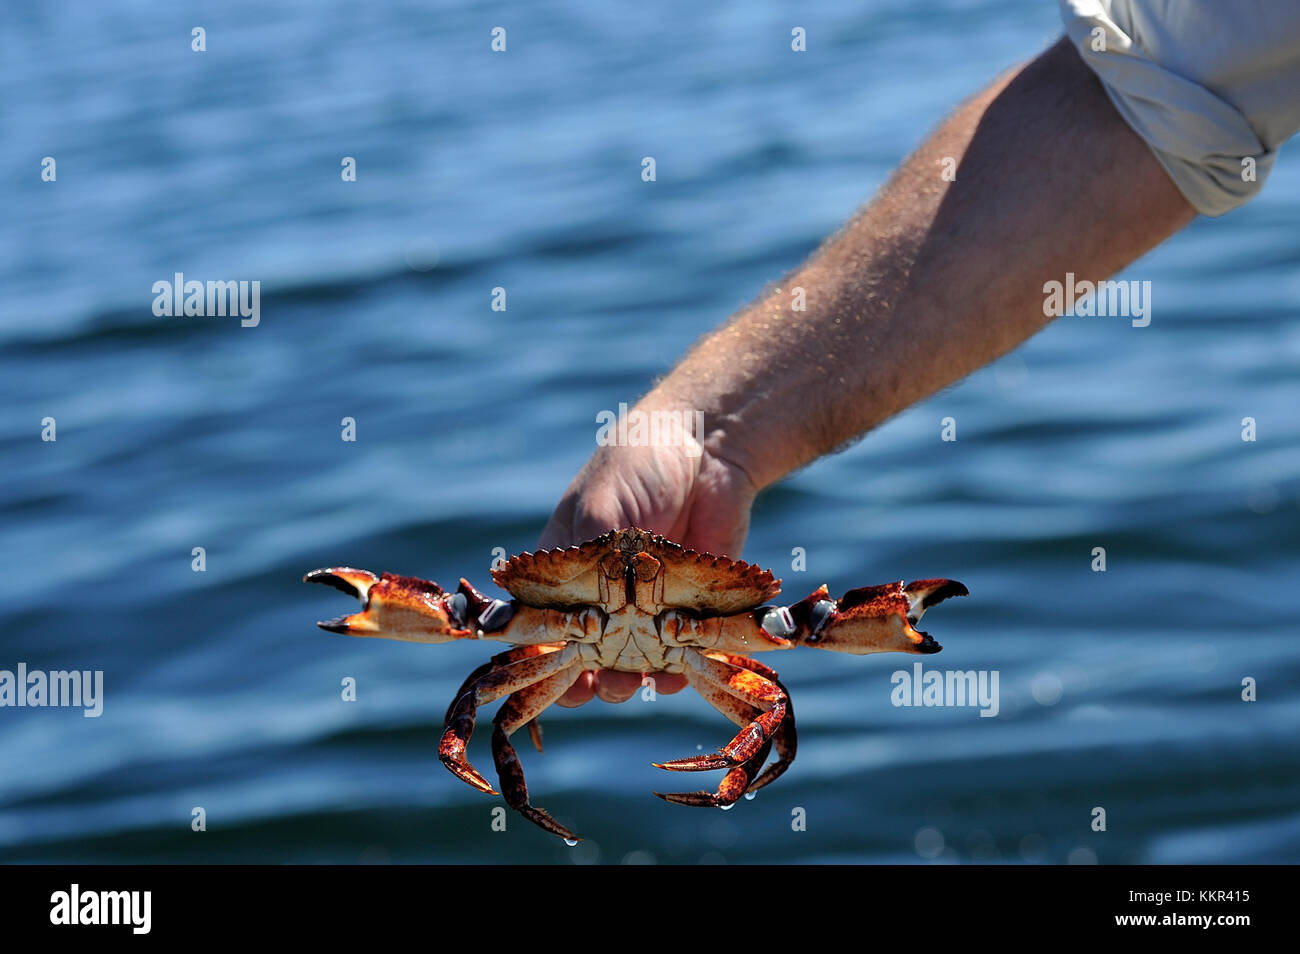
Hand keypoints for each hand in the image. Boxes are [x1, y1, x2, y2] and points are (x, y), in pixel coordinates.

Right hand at [537, 432, 758, 706]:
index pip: (541, 625)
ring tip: (639, 679)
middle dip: (589, 677)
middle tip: (601, 681)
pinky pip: (680, 654)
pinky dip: (679, 669)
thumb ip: (586, 554)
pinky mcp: (689, 610)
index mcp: (563, 571)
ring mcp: (646, 607)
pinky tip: (680, 668)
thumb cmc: (638, 466)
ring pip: (631, 663)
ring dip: (630, 680)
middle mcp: (601, 596)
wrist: (708, 448)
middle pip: (585, 656)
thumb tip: (577, 607)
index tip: (555, 669)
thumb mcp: (600, 505)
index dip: (543, 654)